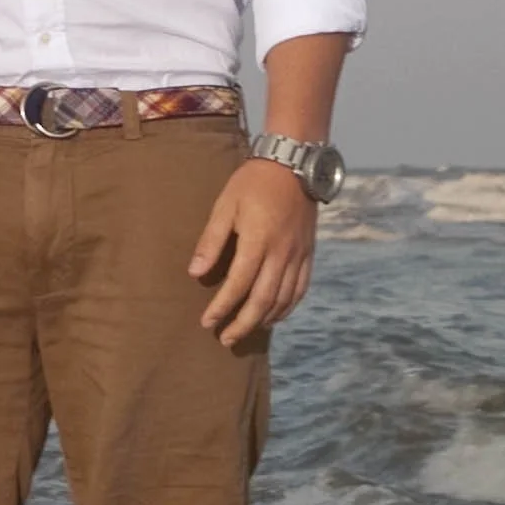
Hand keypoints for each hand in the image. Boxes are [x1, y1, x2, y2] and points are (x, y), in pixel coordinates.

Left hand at [189, 160, 318, 343]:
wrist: (294, 164)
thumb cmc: (253, 183)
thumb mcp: (225, 205)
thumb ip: (211, 241)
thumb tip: (195, 273)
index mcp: (258, 241)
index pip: (238, 284)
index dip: (222, 307)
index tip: (207, 322)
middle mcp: (281, 253)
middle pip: (263, 299)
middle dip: (243, 323)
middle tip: (225, 339)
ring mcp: (298, 255)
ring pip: (283, 298)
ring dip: (264, 320)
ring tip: (245, 331)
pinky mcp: (309, 253)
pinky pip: (300, 289)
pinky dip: (287, 307)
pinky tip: (274, 316)